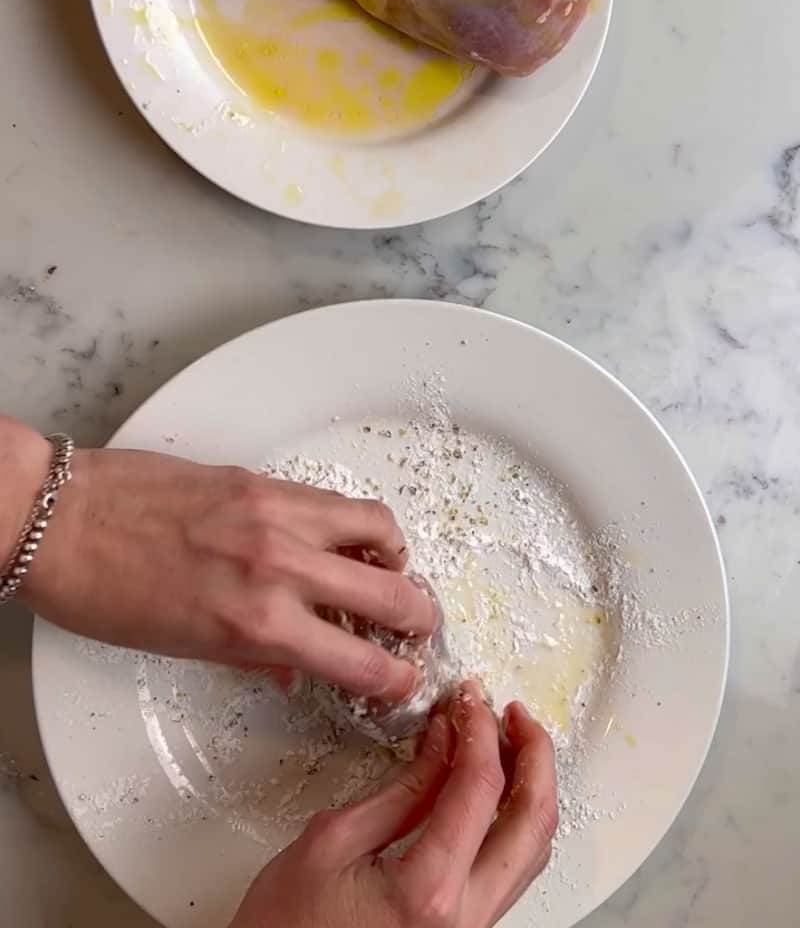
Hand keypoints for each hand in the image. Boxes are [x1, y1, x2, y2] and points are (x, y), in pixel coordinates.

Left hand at [21, 444, 436, 700]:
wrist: (65, 520)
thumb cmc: (106, 591)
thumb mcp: (182, 647)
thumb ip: (253, 655)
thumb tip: (298, 665)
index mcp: (257, 624)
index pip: (359, 660)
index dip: (396, 678)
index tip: (405, 682)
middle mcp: (279, 567)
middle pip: (392, 593)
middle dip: (420, 619)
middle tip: (419, 629)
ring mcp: (275, 515)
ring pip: (376, 528)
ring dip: (396, 557)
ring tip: (388, 570)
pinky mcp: (262, 479)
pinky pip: (332, 500)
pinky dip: (353, 523)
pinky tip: (339, 537)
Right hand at [231, 680, 557, 927]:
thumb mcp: (330, 842)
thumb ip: (399, 792)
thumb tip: (443, 742)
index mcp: (428, 891)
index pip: (480, 789)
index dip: (479, 730)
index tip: (468, 698)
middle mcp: (466, 918)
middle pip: (533, 823)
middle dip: (535, 756)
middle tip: (514, 714)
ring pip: (532, 851)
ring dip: (530, 789)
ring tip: (508, 744)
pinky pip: (510, 871)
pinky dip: (511, 821)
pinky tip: (491, 792)